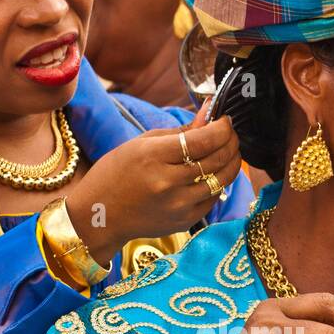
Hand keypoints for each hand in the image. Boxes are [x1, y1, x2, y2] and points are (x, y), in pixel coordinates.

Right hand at [65, 112, 240, 263]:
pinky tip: (214, 172)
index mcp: (153, 157)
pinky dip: (219, 182)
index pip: (203, 140)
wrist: (101, 217)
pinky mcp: (185, 221)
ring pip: (222, 180)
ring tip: (229, 150)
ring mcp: (179, 205)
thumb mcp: (141, 144)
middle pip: (217, 159)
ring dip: (232, 161)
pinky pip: (214, 198)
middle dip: (231, 141)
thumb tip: (210, 113)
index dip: (222, 128)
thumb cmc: (117, 174)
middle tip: (230, 133)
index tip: (225, 120)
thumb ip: (180, 131)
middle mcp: (168, 183)